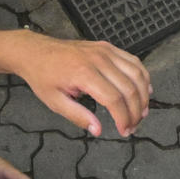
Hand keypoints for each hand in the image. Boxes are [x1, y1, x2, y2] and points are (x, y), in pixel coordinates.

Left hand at [7, 31, 150, 137]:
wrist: (35, 51)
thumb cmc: (43, 77)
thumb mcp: (55, 101)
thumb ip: (78, 116)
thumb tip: (98, 130)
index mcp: (84, 73)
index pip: (114, 99)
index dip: (123, 118)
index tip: (124, 131)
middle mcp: (98, 59)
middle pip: (129, 87)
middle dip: (135, 111)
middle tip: (132, 127)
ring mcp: (105, 50)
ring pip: (136, 73)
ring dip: (143, 95)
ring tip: (141, 113)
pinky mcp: (107, 47)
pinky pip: (133, 60)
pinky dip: (142, 76)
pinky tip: (144, 90)